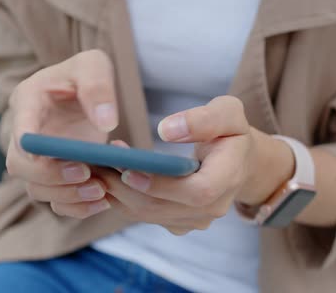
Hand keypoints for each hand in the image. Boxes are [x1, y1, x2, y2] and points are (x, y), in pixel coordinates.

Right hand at [5, 50, 117, 216]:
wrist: (82, 93)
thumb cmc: (82, 75)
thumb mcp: (93, 65)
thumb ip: (97, 85)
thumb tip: (106, 122)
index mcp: (28, 101)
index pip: (18, 129)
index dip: (29, 148)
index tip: (60, 160)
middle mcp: (25, 134)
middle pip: (19, 167)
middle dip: (51, 176)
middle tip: (87, 173)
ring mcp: (37, 159)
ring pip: (36, 189)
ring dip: (67, 196)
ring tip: (102, 190)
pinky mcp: (53, 177)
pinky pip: (55, 202)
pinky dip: (77, 208)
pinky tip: (104, 201)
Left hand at [94, 96, 294, 234]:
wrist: (238, 161)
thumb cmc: (231, 133)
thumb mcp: (228, 113)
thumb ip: (203, 119)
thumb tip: (167, 130)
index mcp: (228, 179)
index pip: (195, 193)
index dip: (161, 186)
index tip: (128, 170)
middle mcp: (211, 208)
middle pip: (162, 207)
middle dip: (125, 187)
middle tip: (97, 163)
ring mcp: (193, 220)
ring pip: (147, 214)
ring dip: (118, 192)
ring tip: (96, 167)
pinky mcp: (176, 222)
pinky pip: (144, 215)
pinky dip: (122, 198)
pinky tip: (106, 176)